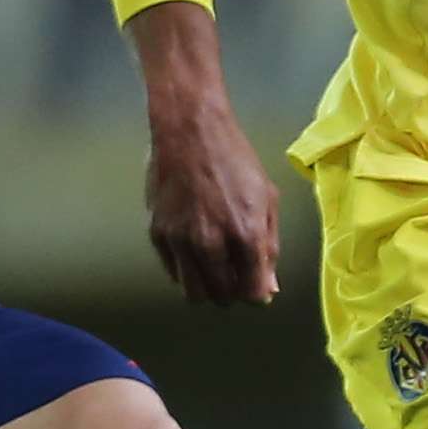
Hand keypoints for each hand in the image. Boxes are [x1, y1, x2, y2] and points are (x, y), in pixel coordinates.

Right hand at [145, 96, 281, 304]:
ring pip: (194, 294)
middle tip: (234, 272)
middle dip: (233, 291)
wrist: (190, 131)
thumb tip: (269, 287)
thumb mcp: (267, 197)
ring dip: (207, 288)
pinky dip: (186, 270)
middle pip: (222, 298)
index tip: (255, 282)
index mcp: (246, 234)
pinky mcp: (158, 235)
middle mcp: (211, 243)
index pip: (253, 294)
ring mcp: (181, 241)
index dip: (257, 293)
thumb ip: (269, 246)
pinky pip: (174, 273)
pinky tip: (194, 249)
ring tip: (213, 268)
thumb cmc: (234, 159)